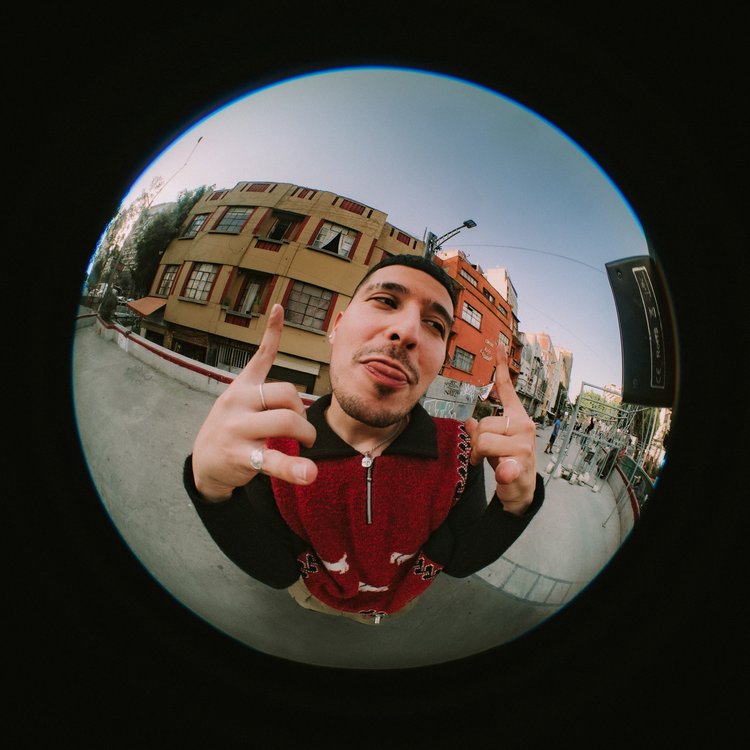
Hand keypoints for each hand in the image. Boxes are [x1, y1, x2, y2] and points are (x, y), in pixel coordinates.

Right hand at [191, 304, 317, 500]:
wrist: (205, 464)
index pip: (260, 357)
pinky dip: (294, 469)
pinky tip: (309, 474)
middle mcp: (237, 403)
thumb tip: (297, 395)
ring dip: (305, 433)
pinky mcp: (242, 457)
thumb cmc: (232, 431)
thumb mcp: (239, 405)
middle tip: (304, 429)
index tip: (280, 307)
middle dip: (303, 410)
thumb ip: (264, 393)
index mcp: (241, 389)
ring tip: (306, 444)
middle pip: (286, 394)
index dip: (272, 333)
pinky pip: (275, 462)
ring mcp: (238, 429)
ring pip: (286, 421)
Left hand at [464, 343, 536, 513]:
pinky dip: (503, 472)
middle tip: (482, 454)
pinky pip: (505, 465)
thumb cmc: (507, 461)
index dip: (502, 369)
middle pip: (483, 424)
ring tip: (487, 462)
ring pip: (483, 440)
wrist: (521, 490)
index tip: (499, 346)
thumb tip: (469, 421)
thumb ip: (484, 430)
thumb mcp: (493, 442)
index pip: (507, 390)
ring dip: (478, 454)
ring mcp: (525, 446)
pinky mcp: (521, 465)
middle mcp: (524, 427)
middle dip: (476, 440)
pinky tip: (504, 474)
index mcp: (518, 418)